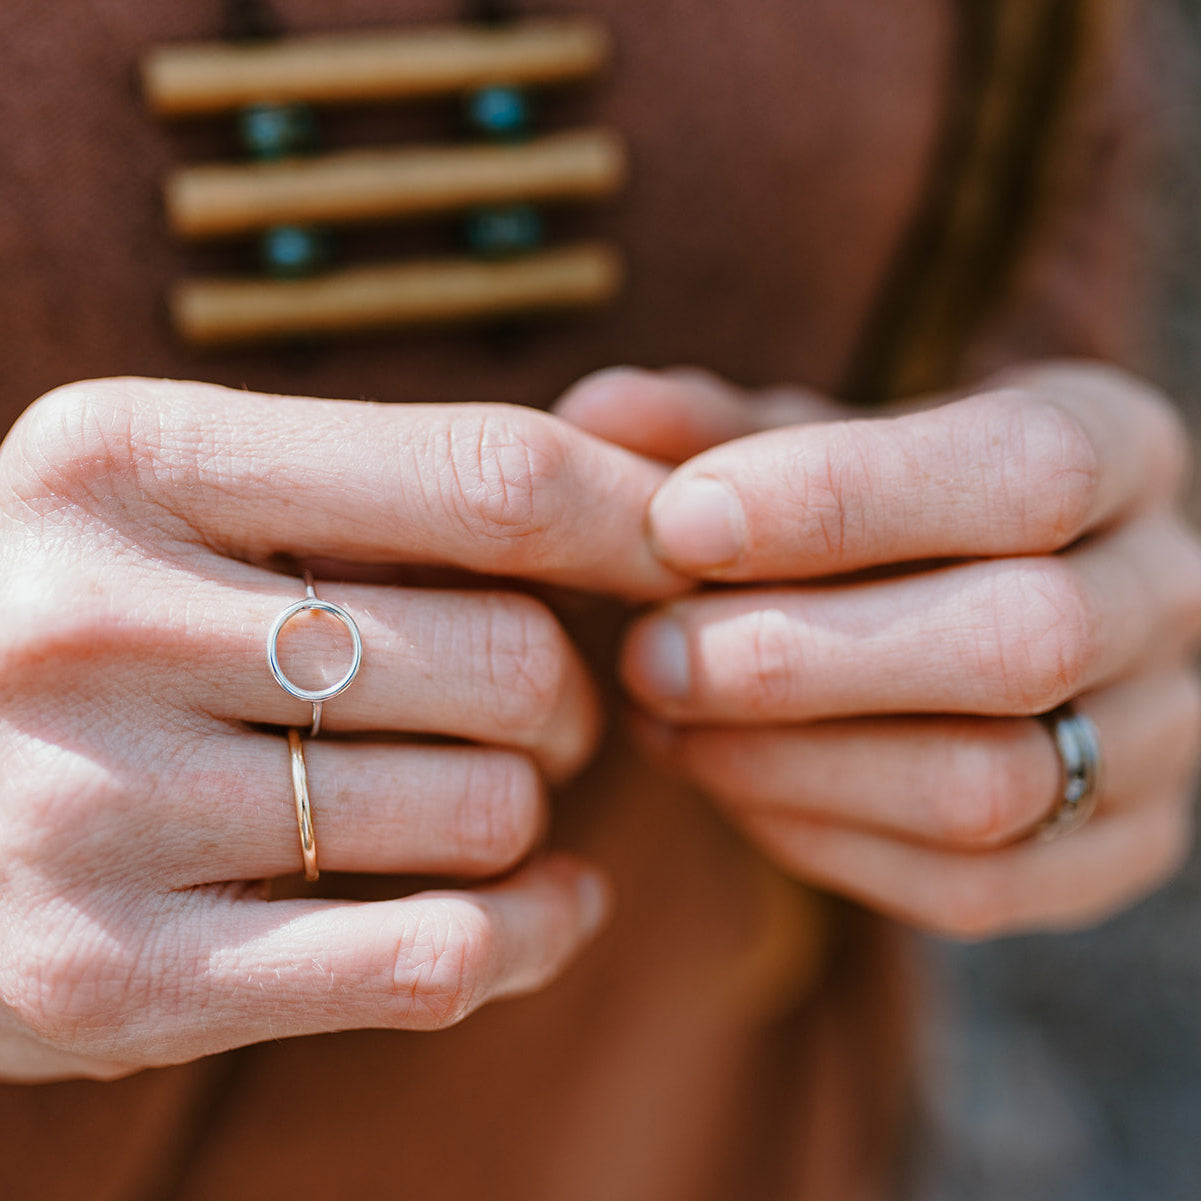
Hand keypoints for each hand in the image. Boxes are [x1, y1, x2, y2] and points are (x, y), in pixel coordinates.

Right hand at [0, 377, 682, 1080]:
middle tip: (551, 712)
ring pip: (488, 811)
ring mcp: (87, 809)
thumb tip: (631, 499)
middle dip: (577, 694)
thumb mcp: (177, 504)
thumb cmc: (83, 620)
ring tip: (494, 793)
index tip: (693, 553)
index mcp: (124, 458)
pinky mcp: (104, 975)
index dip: (633, 518)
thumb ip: (377, 491)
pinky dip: (539, 933)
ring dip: (535, 808)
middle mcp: (89, 622)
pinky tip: (556, 906)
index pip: (484, 476)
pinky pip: (433, 957)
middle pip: (511, 657)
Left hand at [558, 362, 1200, 937]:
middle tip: (647, 652)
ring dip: (793, 761)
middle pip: (1021, 643)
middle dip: (800, 656)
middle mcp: (1169, 594)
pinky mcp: (1111, 854)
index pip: (1023, 472)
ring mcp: (1159, 740)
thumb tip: (595, 415)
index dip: (840, 500)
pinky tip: (723, 777)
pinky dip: (820, 837)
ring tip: (662, 719)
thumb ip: (714, 429)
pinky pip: (971, 885)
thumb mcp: (813, 440)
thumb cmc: (881, 505)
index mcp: (1120, 449)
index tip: (677, 521)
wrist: (979, 598)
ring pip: (991, 785)